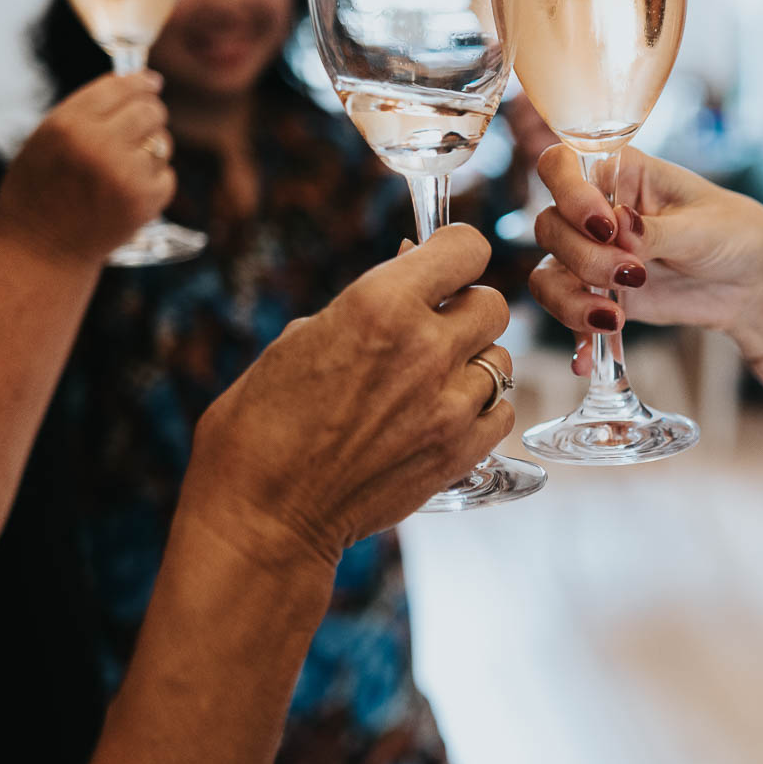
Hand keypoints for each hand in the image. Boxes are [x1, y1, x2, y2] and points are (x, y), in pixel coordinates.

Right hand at [0, 72, 175, 264]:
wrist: (40, 250)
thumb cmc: (39, 194)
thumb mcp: (46, 140)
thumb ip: (84, 112)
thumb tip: (136, 84)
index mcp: (68, 123)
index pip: (119, 86)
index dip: (141, 82)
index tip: (152, 82)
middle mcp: (98, 143)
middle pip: (150, 110)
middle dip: (152, 115)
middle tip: (145, 126)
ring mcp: (124, 172)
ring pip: (162, 143)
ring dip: (151, 152)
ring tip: (120, 172)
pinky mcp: (144, 200)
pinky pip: (167, 175)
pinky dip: (154, 183)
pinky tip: (126, 195)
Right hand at [179, 225, 513, 568]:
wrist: (263, 515)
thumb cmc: (260, 425)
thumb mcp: (299, 338)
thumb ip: (365, 304)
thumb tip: (407, 271)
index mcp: (379, 305)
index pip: (465, 248)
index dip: (454, 253)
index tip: (441, 264)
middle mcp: (425, 348)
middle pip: (493, 303)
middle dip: (464, 309)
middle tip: (433, 327)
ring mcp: (449, 405)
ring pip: (500, 360)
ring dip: (472, 363)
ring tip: (430, 381)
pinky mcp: (460, 453)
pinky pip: (502, 412)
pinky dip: (481, 410)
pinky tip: (443, 415)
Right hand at [527, 144, 762, 361]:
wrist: (753, 284)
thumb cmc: (734, 233)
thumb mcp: (703, 228)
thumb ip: (658, 230)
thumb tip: (620, 225)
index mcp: (620, 173)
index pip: (562, 167)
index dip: (571, 196)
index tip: (608, 227)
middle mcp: (595, 210)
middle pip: (551, 227)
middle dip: (584, 258)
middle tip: (634, 274)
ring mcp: (593, 255)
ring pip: (549, 274)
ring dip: (572, 301)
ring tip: (614, 318)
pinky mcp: (601, 296)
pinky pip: (569, 314)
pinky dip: (577, 337)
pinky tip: (588, 361)